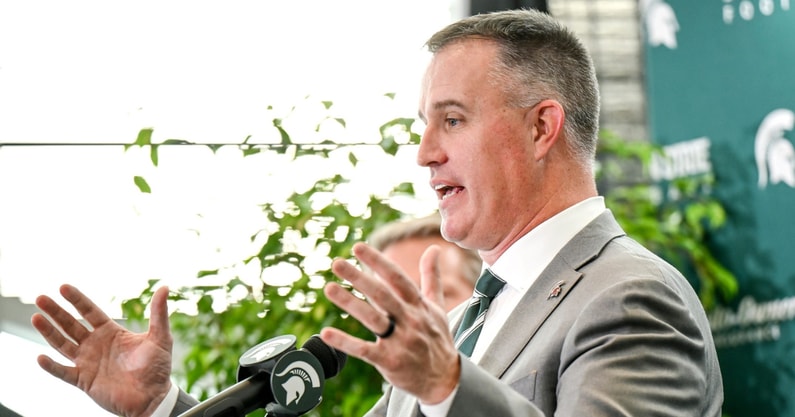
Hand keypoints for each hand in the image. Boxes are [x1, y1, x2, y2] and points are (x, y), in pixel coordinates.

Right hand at [31, 284, 173, 416]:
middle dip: (56, 312)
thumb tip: (165, 287)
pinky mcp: (84, 381)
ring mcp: (88, 362)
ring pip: (63, 344)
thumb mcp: (160, 337)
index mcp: (111, 332)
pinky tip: (41, 357)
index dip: (77, 300)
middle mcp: (96, 345)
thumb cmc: (157, 368)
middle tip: (40, 298)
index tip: (63, 287)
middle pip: (71, 325)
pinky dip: (52, 367)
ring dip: (49, 332)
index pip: (90, 312)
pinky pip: (64, 372)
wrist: (153, 397)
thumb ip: (159, 313)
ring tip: (36, 317)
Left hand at [320, 242, 460, 403]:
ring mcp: (400, 341)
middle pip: (382, 295)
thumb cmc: (437, 340)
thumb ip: (431, 276)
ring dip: (350, 302)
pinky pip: (364, 350)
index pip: (397, 278)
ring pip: (372, 318)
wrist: (444, 379)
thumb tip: (434, 248)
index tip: (358, 247)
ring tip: (329, 288)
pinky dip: (345, 342)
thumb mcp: (437, 307)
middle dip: (359, 277)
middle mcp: (410, 320)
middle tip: (337, 262)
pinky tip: (326, 333)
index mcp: (418, 305)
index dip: (378, 261)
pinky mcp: (390, 361)